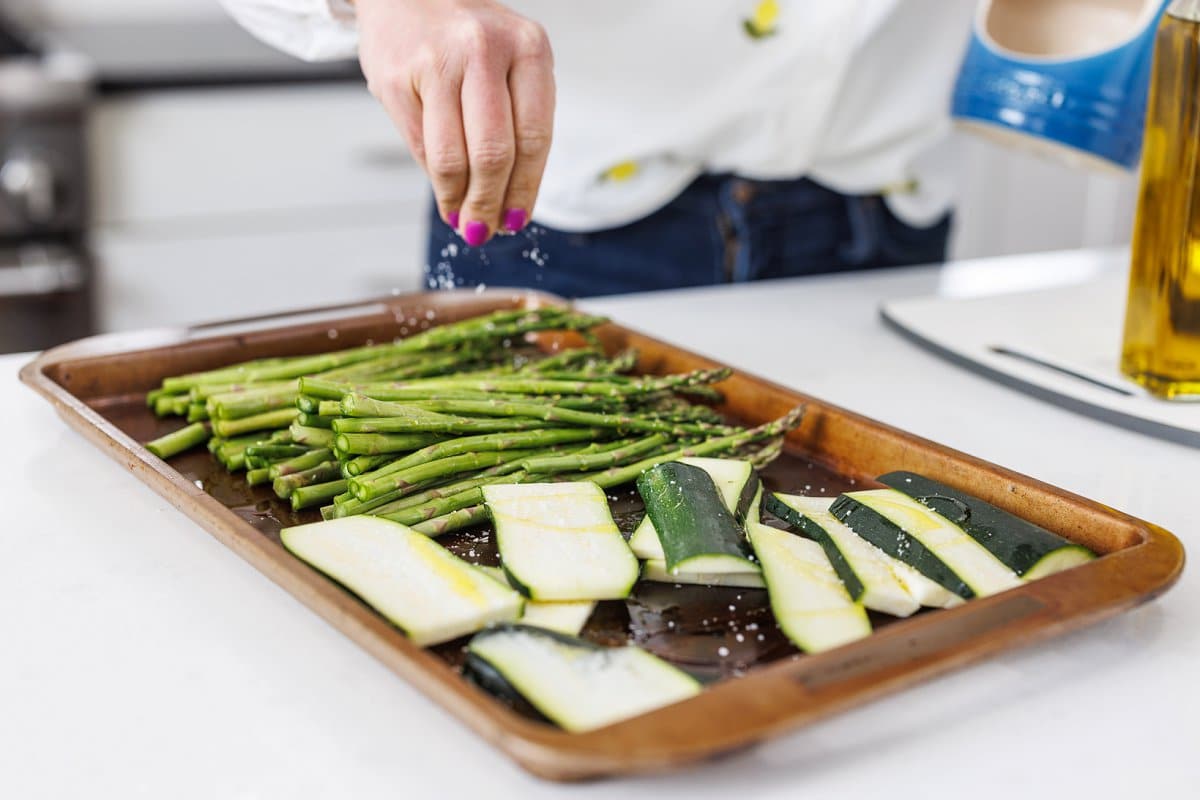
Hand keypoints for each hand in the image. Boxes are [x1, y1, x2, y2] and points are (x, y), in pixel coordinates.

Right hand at [355, 0, 554, 245]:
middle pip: (494, 154)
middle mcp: (482, 50)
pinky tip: (444, 195)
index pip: (534, 137)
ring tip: (463, 220)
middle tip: (485, 229)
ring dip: (459, 201)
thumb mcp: (510, 59)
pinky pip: (420, 147)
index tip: (518, 219)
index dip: (525, 189)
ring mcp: (434, 63)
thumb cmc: (467, 35)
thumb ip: (518, 118)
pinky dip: (434, 181)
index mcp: (527, 46)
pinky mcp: (394, 79)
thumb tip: (512, 198)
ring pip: (452, 158)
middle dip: (490, 203)